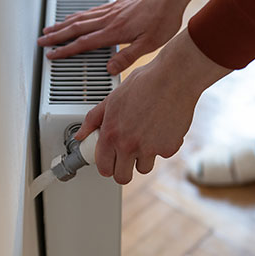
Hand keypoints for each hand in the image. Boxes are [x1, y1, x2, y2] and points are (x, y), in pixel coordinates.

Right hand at [38, 0, 224, 73]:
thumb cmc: (164, 17)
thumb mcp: (150, 43)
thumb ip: (128, 56)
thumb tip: (110, 69)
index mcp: (115, 31)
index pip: (84, 43)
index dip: (66, 50)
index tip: (52, 55)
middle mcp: (109, 19)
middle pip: (76, 28)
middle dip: (56, 36)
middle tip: (41, 41)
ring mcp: (111, 10)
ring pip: (80, 18)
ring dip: (63, 24)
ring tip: (50, 29)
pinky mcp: (116, 4)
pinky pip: (90, 11)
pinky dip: (77, 15)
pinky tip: (74, 17)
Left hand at [74, 30, 230, 183]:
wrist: (174, 78)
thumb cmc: (144, 83)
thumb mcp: (112, 98)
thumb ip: (93, 119)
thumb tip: (80, 134)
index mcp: (111, 134)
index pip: (103, 167)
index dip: (106, 166)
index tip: (110, 162)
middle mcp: (128, 144)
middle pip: (122, 177)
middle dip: (124, 170)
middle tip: (127, 159)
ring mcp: (149, 149)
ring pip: (144, 168)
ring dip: (144, 157)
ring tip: (146, 137)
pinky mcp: (168, 148)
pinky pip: (163, 154)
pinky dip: (163, 145)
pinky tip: (162, 128)